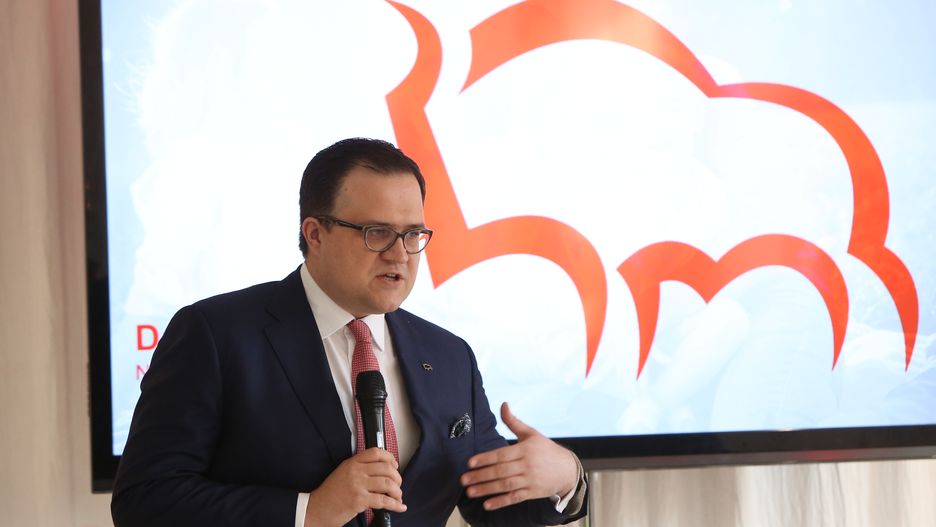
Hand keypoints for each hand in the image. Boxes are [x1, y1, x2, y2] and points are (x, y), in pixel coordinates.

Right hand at [305, 448, 405, 526]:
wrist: (316, 509)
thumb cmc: (329, 495)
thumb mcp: (342, 473)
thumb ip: (359, 469)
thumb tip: (380, 471)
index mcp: (351, 463)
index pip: (376, 453)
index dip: (390, 458)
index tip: (395, 465)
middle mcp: (356, 471)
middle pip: (386, 468)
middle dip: (397, 478)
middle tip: (398, 485)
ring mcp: (358, 485)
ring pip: (387, 483)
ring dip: (397, 492)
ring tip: (398, 497)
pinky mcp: (359, 500)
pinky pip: (384, 500)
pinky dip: (395, 505)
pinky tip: (399, 507)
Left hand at [460, 402, 578, 510]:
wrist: (568, 469)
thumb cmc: (546, 450)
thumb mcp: (531, 434)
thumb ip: (513, 422)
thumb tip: (503, 404)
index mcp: (525, 449)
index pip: (502, 455)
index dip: (485, 459)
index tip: (470, 463)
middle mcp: (527, 465)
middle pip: (501, 471)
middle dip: (481, 476)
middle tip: (463, 479)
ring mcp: (530, 480)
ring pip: (505, 486)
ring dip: (486, 489)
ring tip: (470, 492)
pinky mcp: (532, 493)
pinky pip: (514, 498)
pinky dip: (501, 502)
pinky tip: (487, 504)